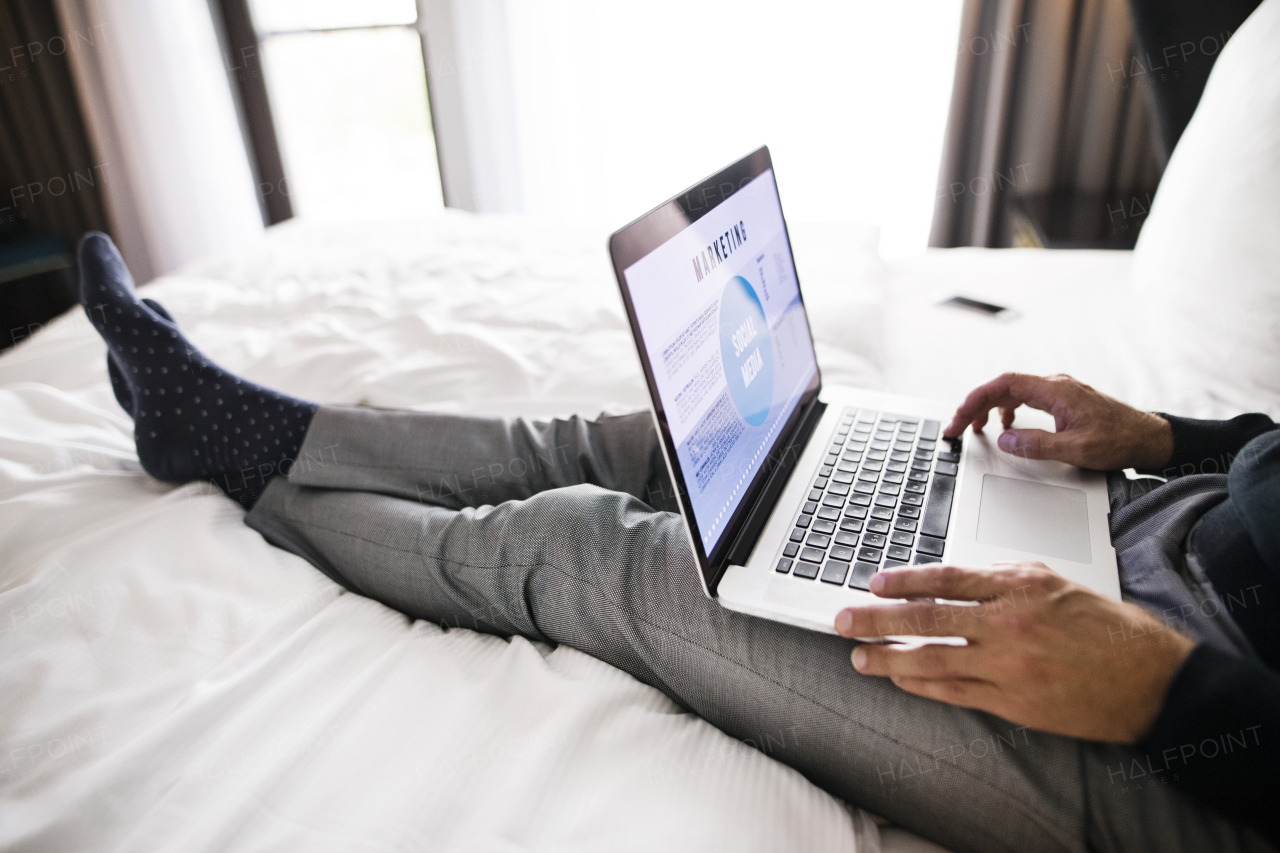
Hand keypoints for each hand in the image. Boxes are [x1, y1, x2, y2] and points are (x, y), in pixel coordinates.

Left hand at [833, 562, 1194, 743]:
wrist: (1150, 678)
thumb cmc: (1104, 626)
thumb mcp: (1054, 583)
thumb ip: (1001, 580)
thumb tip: (950, 582)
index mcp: (1020, 585)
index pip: (945, 579)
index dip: (904, 582)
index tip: (874, 583)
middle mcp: (1009, 623)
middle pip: (928, 619)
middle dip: (877, 620)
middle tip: (843, 620)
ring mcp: (1009, 666)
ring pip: (933, 661)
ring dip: (889, 659)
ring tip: (859, 657)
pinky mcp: (1013, 702)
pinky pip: (955, 693)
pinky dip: (922, 687)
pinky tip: (900, 680)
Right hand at [943, 372, 1172, 470]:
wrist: (1150, 438)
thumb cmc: (1120, 441)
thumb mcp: (1075, 449)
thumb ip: (1035, 444)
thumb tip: (1004, 439)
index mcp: (1055, 391)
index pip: (1002, 386)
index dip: (974, 401)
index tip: (958, 420)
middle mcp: (1055, 385)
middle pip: (1002, 386)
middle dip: (974, 406)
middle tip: (957, 428)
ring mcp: (1059, 391)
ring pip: (1012, 391)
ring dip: (990, 407)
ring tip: (976, 428)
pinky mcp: (1064, 400)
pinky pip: (1026, 398)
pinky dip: (1007, 410)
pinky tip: (1007, 426)